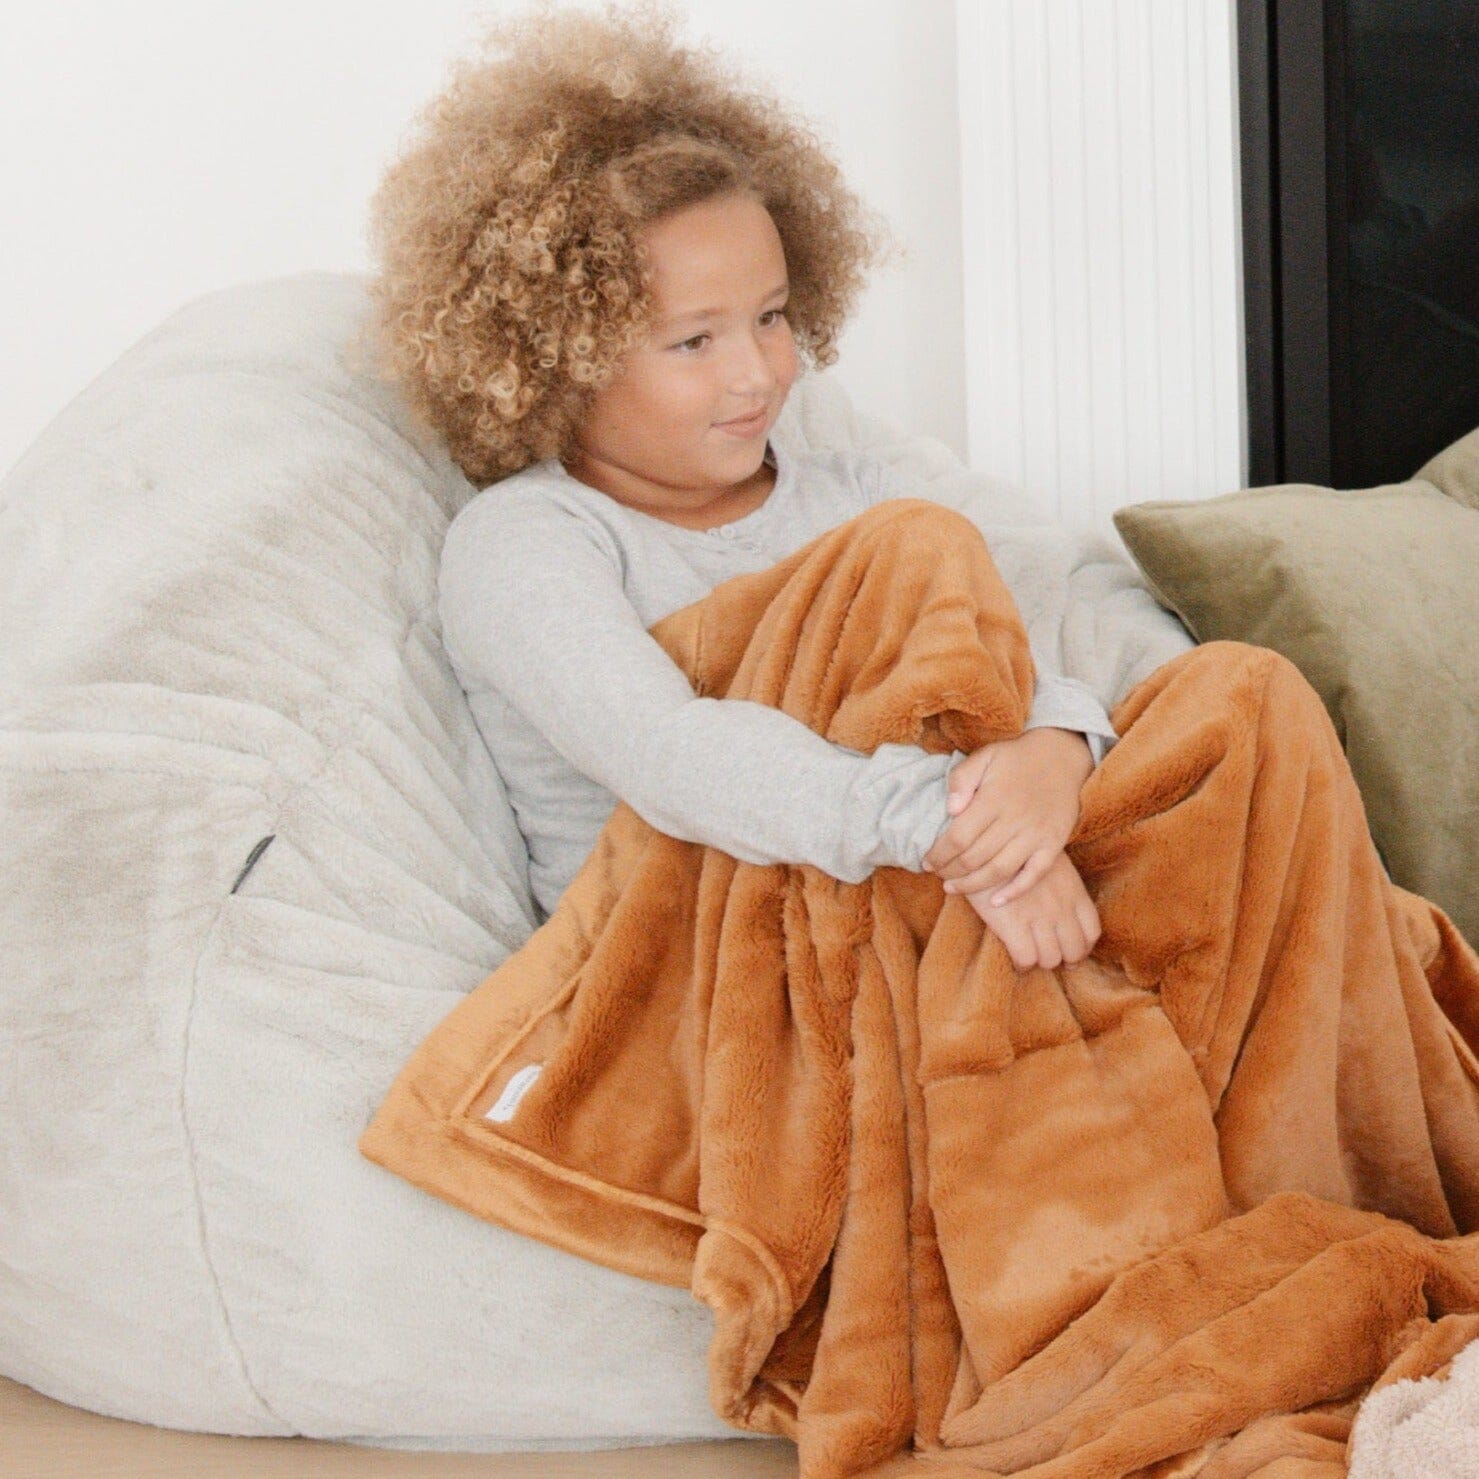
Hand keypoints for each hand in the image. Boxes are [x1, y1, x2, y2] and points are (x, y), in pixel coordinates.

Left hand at [922, 728, 1092, 904]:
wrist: (1061, 756)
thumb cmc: (1015, 759)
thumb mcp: (985, 756)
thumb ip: (962, 779)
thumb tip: (950, 810)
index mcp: (993, 799)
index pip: (958, 837)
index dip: (939, 854)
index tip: (927, 861)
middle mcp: (1015, 820)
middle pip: (975, 857)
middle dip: (950, 871)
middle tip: (938, 875)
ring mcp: (1036, 835)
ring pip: (999, 871)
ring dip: (973, 885)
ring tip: (953, 888)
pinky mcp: (1053, 845)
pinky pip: (1034, 875)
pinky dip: (1014, 892)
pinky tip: (995, 902)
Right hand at [961, 851, 1101, 971]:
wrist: (984, 842)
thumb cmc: (1014, 850)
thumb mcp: (1048, 861)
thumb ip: (1060, 885)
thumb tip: (1061, 906)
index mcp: (1073, 891)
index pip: (1092, 932)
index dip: (1083, 947)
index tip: (1070, 950)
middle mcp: (1061, 907)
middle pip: (1075, 950)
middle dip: (1064, 960)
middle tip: (1048, 957)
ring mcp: (1038, 917)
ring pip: (1051, 959)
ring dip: (1041, 962)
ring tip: (1029, 956)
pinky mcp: (1013, 924)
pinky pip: (1026, 958)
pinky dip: (1022, 964)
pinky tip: (1014, 958)